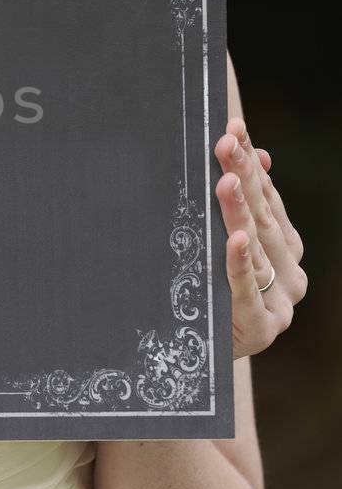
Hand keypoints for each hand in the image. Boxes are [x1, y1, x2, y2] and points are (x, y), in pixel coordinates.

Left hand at [214, 118, 306, 356]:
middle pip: (263, 216)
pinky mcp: (260, 328)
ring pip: (256, 248)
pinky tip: (234, 239)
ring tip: (225, 179)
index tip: (233, 127)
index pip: (268, 198)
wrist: (200, 361)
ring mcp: (279, 302)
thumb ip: (243, 204)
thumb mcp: (224, 246)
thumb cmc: (211, 295)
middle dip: (243, 176)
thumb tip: (260, 152)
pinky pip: (244, 289)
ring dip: (239, 211)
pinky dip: (238, 263)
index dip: (251, 163)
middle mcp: (290, 273)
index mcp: (285, 249)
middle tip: (225, 142)